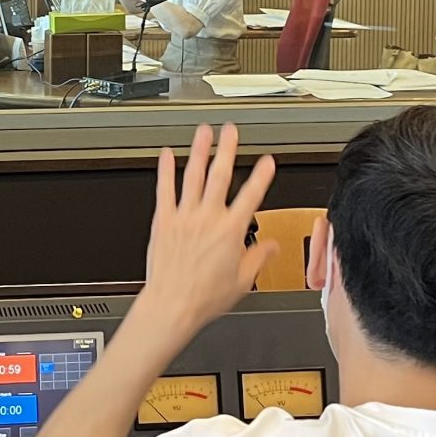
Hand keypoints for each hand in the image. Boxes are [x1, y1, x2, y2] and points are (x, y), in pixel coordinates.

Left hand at [135, 124, 277, 338]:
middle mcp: (207, 219)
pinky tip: (165, 156)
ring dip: (199, 151)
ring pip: (193, 176)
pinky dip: (165, 171)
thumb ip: (258, 258)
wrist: (172, 305)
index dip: (262, 176)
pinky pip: (164, 191)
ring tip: (203, 132)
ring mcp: (184, 217)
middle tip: (231, 131)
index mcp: (230, 231)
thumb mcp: (243, 281)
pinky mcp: (164, 221)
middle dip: (227, 150)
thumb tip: (271, 247)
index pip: (251, 196)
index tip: (268, 160)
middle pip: (220, 176)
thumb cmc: (204, 297)